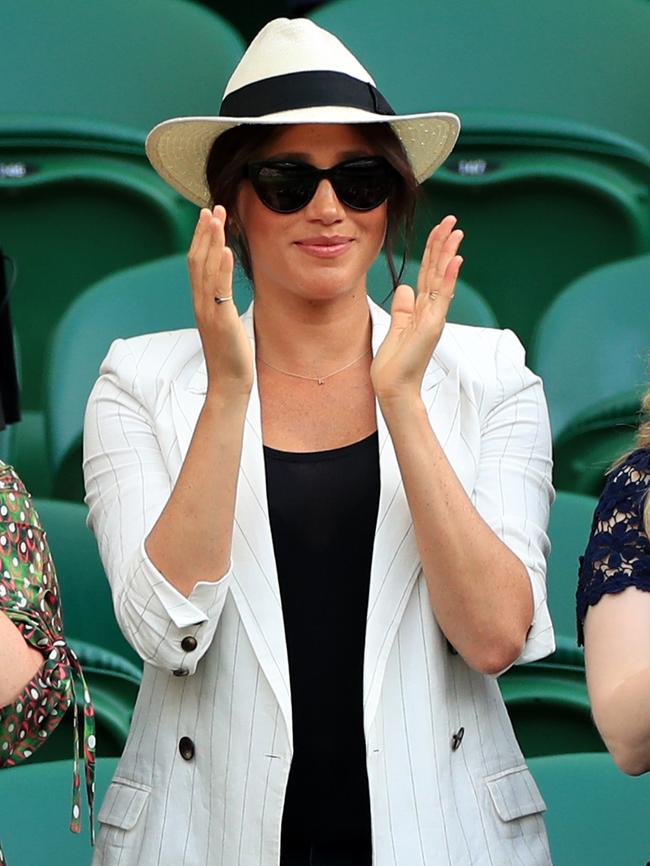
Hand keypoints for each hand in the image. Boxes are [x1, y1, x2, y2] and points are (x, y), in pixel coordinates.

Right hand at [187, 206, 253, 395]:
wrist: (229, 384)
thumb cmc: (231, 357)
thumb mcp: (226, 324)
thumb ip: (222, 306)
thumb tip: (226, 294)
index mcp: (201, 303)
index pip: (197, 264)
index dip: (201, 239)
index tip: (209, 218)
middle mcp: (200, 304)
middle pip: (197, 260)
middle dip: (204, 233)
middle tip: (212, 208)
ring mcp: (208, 311)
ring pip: (205, 269)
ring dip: (211, 241)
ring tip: (217, 218)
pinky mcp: (220, 320)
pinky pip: (219, 290)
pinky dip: (221, 268)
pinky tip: (225, 250)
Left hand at [370, 215, 462, 403]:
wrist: (393, 387)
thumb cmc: (395, 363)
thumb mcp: (397, 327)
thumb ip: (403, 307)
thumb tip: (405, 288)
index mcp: (422, 309)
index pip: (429, 273)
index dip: (434, 251)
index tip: (440, 230)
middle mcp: (431, 310)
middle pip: (438, 270)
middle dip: (444, 244)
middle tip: (452, 221)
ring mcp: (434, 317)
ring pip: (442, 279)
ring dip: (449, 254)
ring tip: (456, 232)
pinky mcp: (432, 326)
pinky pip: (441, 297)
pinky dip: (448, 278)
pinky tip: (454, 260)